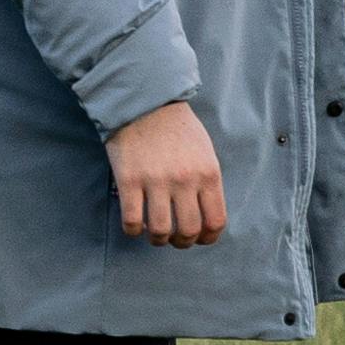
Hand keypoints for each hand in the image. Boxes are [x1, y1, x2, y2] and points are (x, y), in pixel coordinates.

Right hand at [107, 100, 228, 248]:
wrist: (145, 102)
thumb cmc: (177, 128)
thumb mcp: (205, 151)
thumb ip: (207, 181)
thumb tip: (205, 215)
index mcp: (208, 173)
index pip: (215, 221)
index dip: (208, 238)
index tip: (200, 239)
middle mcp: (184, 180)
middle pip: (189, 230)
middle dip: (183, 242)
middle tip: (175, 239)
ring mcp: (156, 181)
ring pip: (161, 231)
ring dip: (158, 240)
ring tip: (155, 235)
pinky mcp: (129, 180)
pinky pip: (132, 220)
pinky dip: (133, 231)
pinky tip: (135, 226)